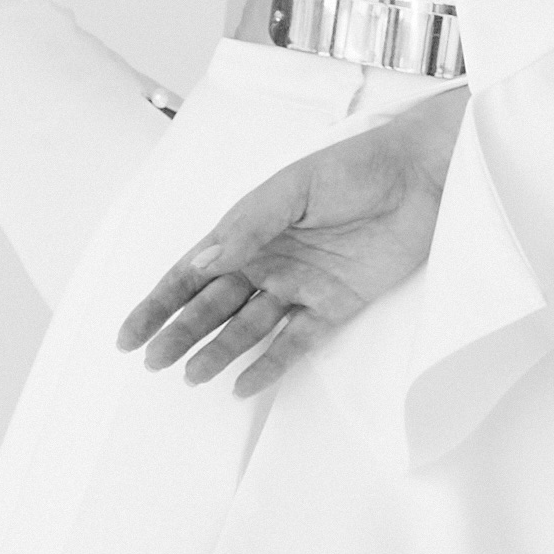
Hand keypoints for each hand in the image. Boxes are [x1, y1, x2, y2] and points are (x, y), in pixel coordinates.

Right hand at [115, 88, 464, 394]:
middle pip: (212, 306)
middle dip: (180, 334)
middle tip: (155, 363)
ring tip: (192, 376)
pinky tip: (242, 384)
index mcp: (248, 230)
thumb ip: (246, 229)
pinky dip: (269, 364)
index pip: (191, 273)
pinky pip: (296, 342)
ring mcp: (300, 285)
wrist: (423, 177)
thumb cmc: (356, 168)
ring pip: (247, 328)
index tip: (130, 335)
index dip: (158, 304)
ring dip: (218, 352)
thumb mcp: (293, 190)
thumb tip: (198, 265)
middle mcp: (268, 261)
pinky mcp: (336, 305)